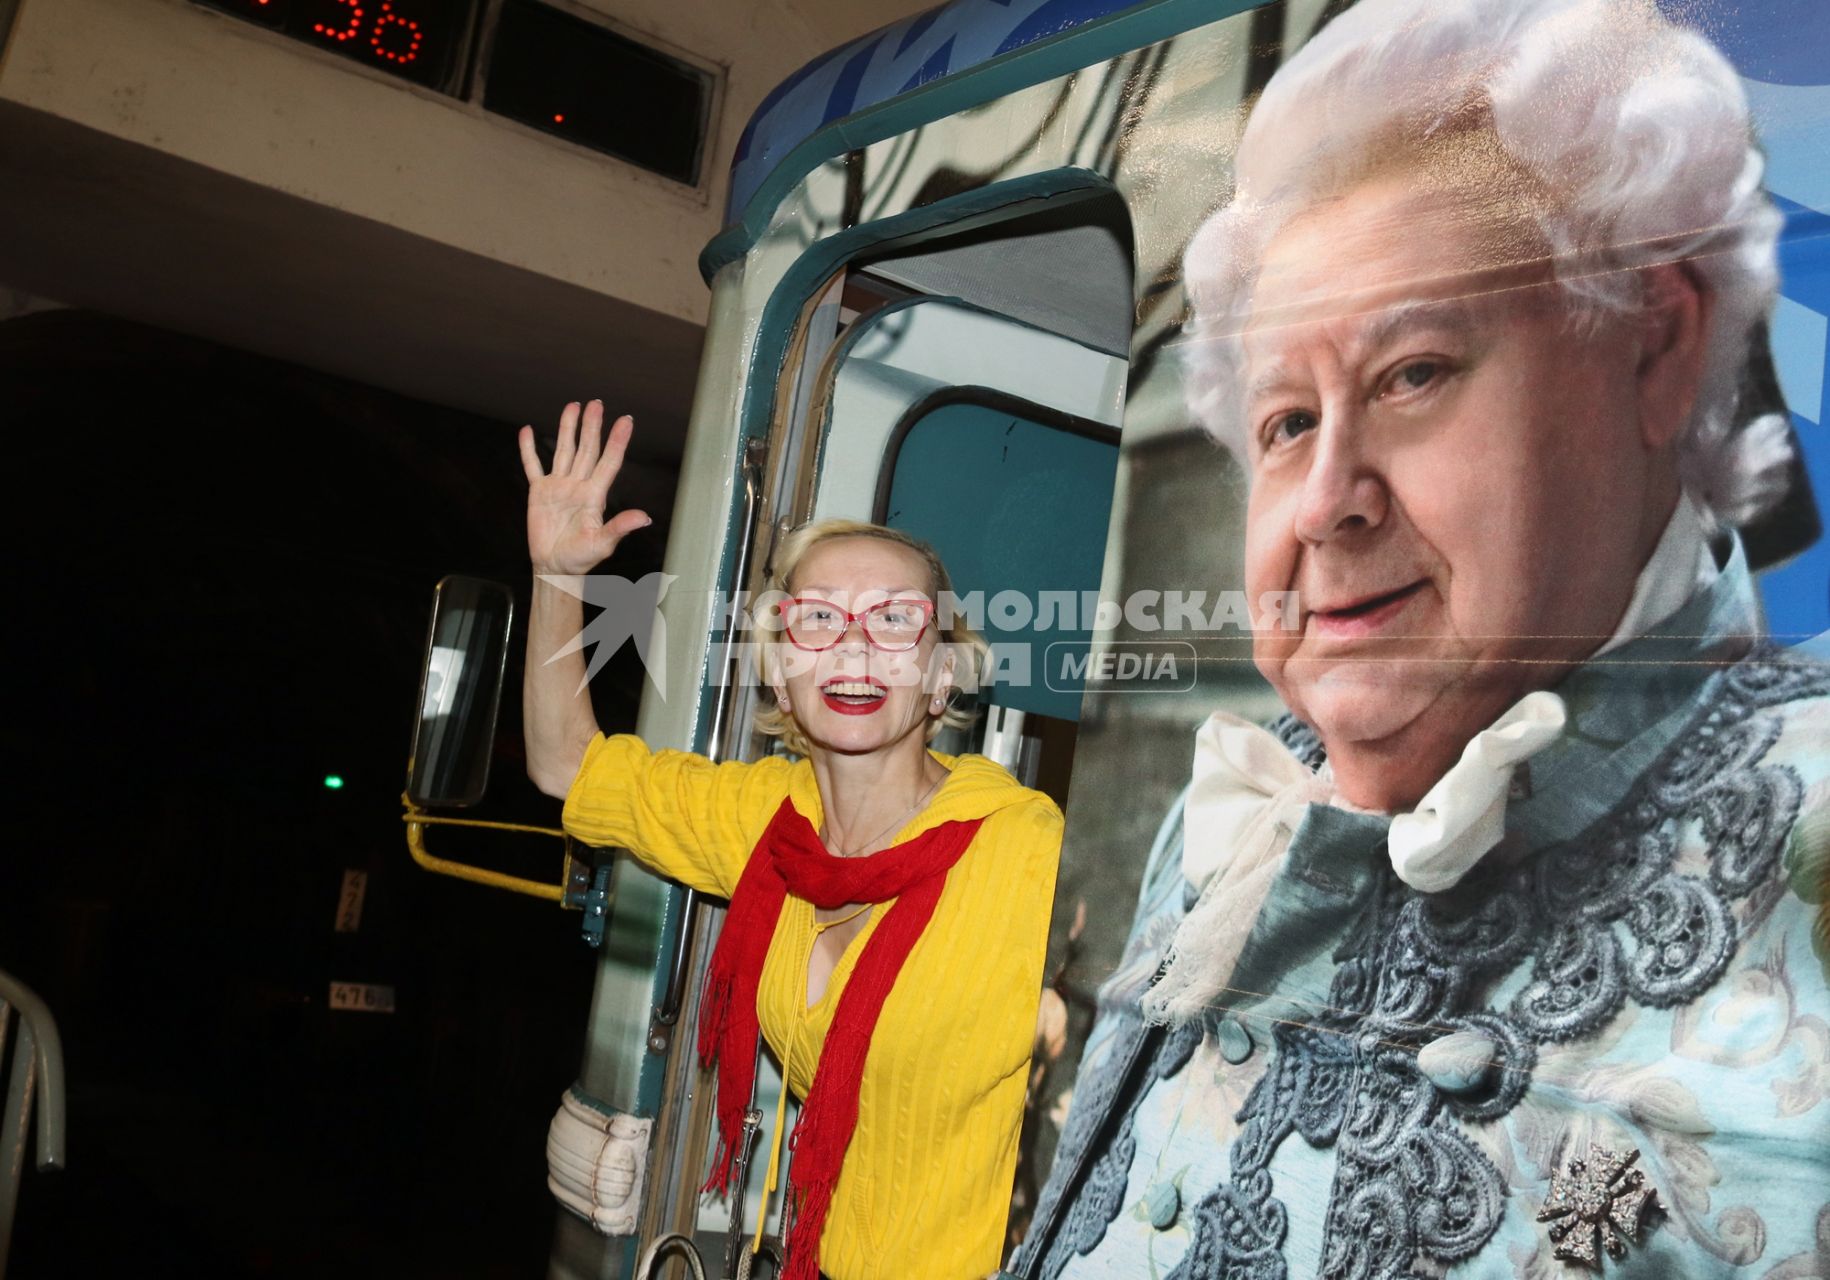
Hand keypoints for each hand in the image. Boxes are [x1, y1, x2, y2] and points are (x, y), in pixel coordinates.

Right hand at [519, 400, 650, 576]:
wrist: (555, 568)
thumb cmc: (581, 559)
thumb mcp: (602, 544)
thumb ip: (620, 528)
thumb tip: (645, 518)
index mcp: (594, 495)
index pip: (609, 462)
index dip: (617, 441)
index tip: (626, 420)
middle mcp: (578, 485)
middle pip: (587, 449)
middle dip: (592, 426)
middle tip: (597, 404)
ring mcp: (559, 487)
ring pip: (563, 451)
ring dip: (568, 429)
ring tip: (573, 406)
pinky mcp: (539, 493)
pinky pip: (533, 466)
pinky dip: (529, 450)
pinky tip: (528, 432)